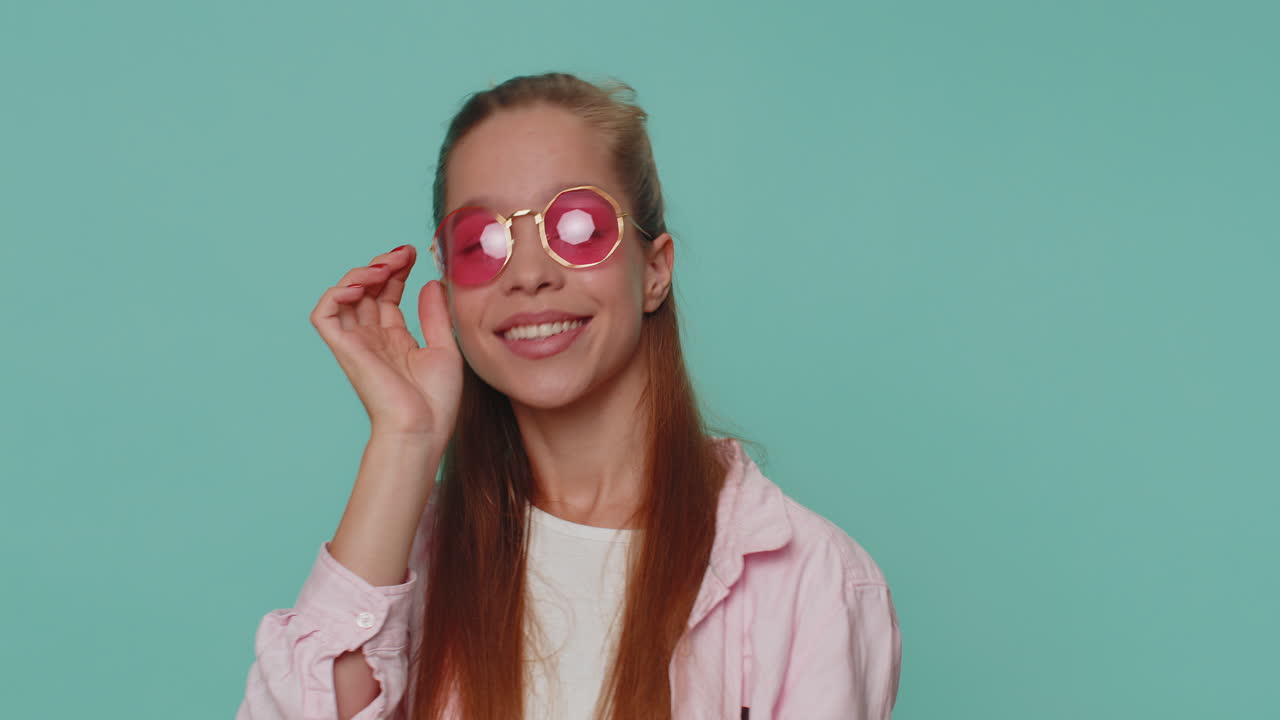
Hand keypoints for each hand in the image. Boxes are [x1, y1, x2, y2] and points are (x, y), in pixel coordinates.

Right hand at [309, 244, 462, 445]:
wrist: (423, 429)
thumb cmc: (436, 401)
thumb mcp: (444, 348)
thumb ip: (434, 315)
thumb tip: (428, 282)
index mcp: (395, 339)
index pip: (387, 293)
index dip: (397, 270)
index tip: (414, 253)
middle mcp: (372, 338)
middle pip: (367, 289)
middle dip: (383, 264)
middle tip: (404, 254)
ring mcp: (357, 343)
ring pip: (344, 295)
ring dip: (362, 273)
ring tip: (386, 266)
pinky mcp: (344, 349)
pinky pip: (324, 315)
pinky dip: (336, 293)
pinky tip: (363, 284)